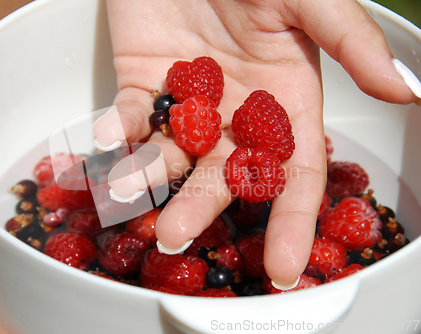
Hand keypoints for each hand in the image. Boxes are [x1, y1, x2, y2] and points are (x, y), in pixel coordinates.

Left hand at [95, 0, 416, 285]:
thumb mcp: (307, 0)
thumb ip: (348, 43)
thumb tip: (407, 91)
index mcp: (282, 103)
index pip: (293, 175)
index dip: (293, 224)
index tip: (287, 272)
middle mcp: (235, 114)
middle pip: (222, 175)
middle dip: (200, 206)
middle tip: (175, 234)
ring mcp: (187, 103)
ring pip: (170, 155)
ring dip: (149, 174)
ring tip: (128, 189)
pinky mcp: (144, 84)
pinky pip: (131, 116)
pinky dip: (120, 128)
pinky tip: (112, 134)